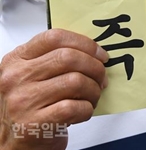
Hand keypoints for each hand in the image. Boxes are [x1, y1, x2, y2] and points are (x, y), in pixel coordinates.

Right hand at [0, 29, 108, 149]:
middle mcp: (16, 78)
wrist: (13, 144)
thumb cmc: (30, 108)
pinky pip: (75, 107)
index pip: (54, 37)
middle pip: (68, 57)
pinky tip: (82, 111)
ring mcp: (23, 100)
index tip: (100, 54)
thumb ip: (55, 60)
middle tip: (102, 78)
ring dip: (93, 90)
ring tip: (92, 97)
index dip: (85, 44)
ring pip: (76, 81)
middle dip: (95, 67)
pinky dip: (87, 109)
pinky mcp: (34, 123)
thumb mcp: (33, 77)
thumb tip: (95, 53)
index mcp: (16, 60)